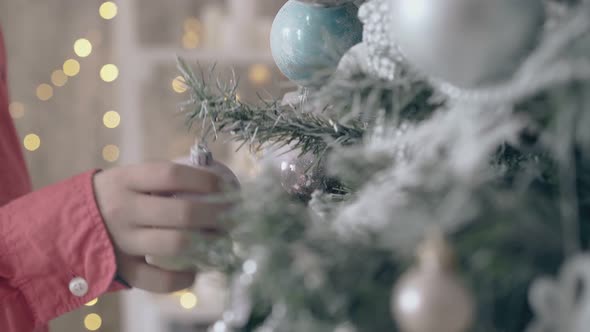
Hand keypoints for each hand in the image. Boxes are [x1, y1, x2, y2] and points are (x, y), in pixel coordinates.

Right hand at [93, 162, 229, 292]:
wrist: (63, 226)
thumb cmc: (112, 197)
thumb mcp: (128, 178)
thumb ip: (161, 180)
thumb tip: (214, 179)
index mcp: (126, 180)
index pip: (171, 175)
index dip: (203, 179)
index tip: (224, 185)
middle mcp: (123, 209)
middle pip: (181, 212)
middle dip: (216, 214)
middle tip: (233, 216)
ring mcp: (121, 241)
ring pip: (175, 244)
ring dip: (207, 243)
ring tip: (222, 239)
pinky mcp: (120, 269)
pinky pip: (156, 280)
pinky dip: (181, 279)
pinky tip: (195, 270)